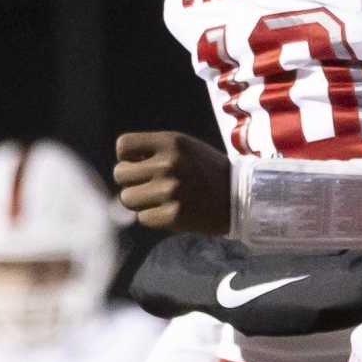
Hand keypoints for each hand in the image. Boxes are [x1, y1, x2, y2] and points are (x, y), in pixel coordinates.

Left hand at [113, 132, 232, 233]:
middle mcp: (168, 164)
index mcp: (170, 143)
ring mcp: (171, 191)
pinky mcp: (175, 215)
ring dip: (140, 202)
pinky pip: (143, 218)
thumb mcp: (184, 148)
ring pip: (127, 199)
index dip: (127, 158)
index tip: (141, 165)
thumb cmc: (207, 171)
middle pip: (120, 174)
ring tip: (160, 200)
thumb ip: (153, 151)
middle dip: (132, 182)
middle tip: (150, 186)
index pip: (123, 146)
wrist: (241, 197)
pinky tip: (171, 212)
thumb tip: (120, 167)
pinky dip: (153, 218)